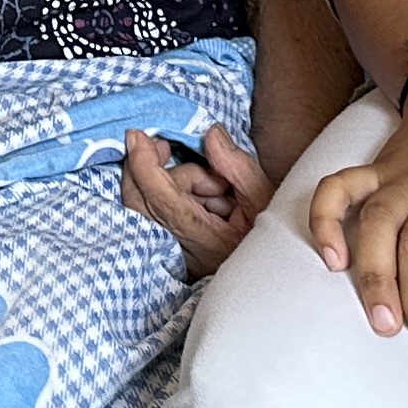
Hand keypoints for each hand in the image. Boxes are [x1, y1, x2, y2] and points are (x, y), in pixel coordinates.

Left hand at [121, 125, 271, 275]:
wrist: (268, 271)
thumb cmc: (270, 237)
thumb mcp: (263, 199)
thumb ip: (237, 167)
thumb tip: (211, 135)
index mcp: (204, 239)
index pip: (162, 200)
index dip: (144, 166)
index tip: (137, 136)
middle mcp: (179, 249)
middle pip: (139, 201)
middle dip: (151, 168)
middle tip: (166, 148)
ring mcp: (169, 251)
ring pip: (146, 203)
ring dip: (174, 185)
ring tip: (215, 193)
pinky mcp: (165, 248)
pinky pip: (151, 212)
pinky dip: (171, 196)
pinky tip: (202, 202)